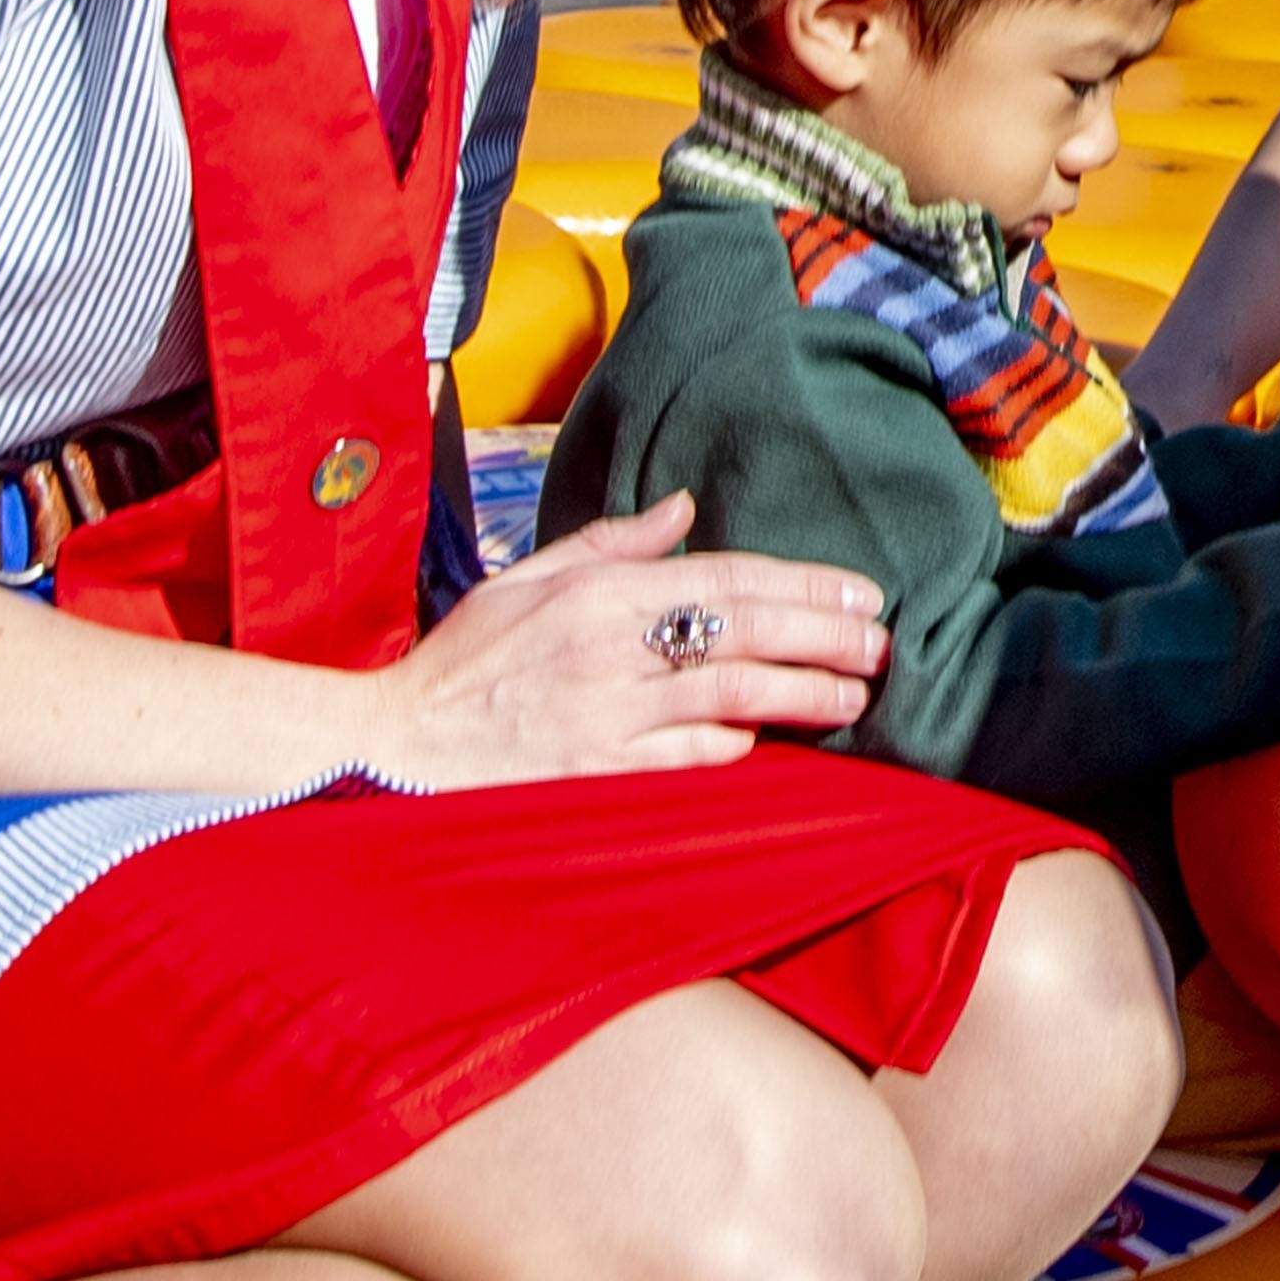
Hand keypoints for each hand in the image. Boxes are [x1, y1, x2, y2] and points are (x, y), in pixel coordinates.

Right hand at [372, 494, 885, 787]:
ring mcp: (606, 714)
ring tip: (854, 696)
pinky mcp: (599, 772)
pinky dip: (732, 747)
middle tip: (881, 644)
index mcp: (597, 592)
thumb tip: (685, 508)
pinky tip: (769, 742)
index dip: (802, 584)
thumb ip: (614, 544)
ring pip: (730, 697)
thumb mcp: (530, 578)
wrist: (397, 745)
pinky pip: (685, 758)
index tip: (860, 593)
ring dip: (801, 695)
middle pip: (743, 633)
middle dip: (823, 637)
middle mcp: (609, 648)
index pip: (724, 577)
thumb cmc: (464, 661)